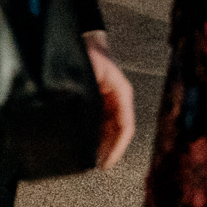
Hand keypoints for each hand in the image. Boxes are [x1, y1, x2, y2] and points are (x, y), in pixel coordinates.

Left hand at [85, 32, 135, 170]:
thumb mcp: (89, 73)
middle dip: (108, 151)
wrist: (83, 39)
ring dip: (101, 145)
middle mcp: (118, 99)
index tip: (105, 164)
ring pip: (109, 130)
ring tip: (87, 161)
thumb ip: (89, 95)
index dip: (117, 148)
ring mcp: (109, 100)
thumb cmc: (87, 54)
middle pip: (117, 132)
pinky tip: (83, 145)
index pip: (125, 126)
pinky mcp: (99, 101)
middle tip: (92, 167)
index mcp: (121, 93)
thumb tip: (80, 122)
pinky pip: (100, 123)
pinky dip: (94, 136)